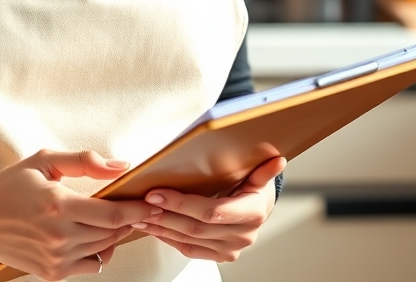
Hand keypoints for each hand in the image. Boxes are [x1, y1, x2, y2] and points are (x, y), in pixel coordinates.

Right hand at [0, 149, 150, 280]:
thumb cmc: (10, 185)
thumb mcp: (44, 160)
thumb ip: (84, 161)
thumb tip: (120, 166)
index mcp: (58, 204)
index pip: (113, 214)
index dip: (138, 210)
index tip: (154, 203)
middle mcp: (59, 236)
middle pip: (113, 233)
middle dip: (131, 220)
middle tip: (140, 206)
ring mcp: (56, 258)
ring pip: (104, 249)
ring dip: (115, 234)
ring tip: (115, 216)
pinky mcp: (52, 273)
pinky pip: (91, 265)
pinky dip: (99, 251)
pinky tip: (93, 235)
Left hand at [129, 157, 285, 262]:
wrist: (260, 206)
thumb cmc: (254, 183)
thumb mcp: (258, 173)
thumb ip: (264, 169)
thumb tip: (278, 160)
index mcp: (251, 213)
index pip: (210, 212)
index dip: (180, 204)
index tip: (155, 193)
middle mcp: (242, 236)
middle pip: (195, 228)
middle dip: (163, 216)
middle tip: (138, 204)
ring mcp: (231, 249)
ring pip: (188, 241)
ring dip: (160, 228)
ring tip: (137, 215)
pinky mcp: (219, 255)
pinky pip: (189, 249)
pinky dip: (167, 238)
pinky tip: (151, 227)